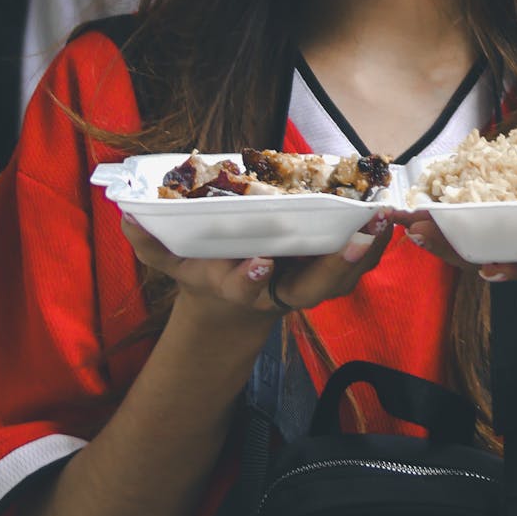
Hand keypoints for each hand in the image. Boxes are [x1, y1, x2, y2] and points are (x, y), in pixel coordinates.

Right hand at [119, 212, 393, 316]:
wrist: (234, 301)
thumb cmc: (207, 272)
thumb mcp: (175, 262)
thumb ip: (153, 245)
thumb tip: (127, 219)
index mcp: (242, 289)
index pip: (247, 288)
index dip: (252, 280)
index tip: (259, 264)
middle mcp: (281, 291)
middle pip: (313, 290)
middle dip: (334, 269)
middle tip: (353, 243)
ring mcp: (309, 284)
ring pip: (343, 278)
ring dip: (366, 252)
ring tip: (384, 221)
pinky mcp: (328, 270)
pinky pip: (356, 261)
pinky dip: (375, 242)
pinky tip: (390, 214)